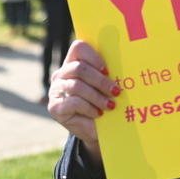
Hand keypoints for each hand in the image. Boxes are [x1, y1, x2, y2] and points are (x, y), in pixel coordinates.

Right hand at [47, 40, 119, 165]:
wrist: (93, 130)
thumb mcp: (104, 87)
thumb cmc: (101, 103)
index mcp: (73, 62)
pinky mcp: (54, 107)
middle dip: (100, 80)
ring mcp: (55, 90)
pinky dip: (89, 108)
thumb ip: (107, 75)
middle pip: (79, 68)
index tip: (108, 70)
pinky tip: (98, 114)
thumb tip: (124, 69)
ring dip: (97, 96)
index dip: (94, 56)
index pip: (79, 48)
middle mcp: (61, 74)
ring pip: (76, 86)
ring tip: (110, 105)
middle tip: (116, 91)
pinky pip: (73, 102)